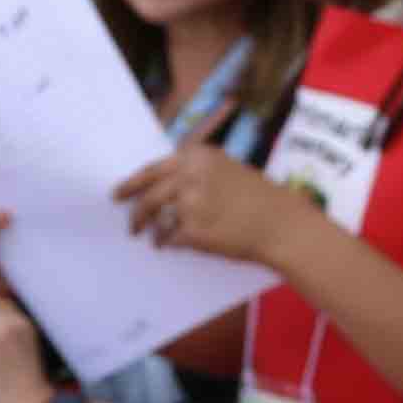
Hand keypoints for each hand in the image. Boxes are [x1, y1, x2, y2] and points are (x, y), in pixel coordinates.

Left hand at [118, 141, 320, 269]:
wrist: (281, 224)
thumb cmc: (259, 198)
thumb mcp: (226, 170)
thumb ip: (195, 172)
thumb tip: (163, 187)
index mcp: (197, 156)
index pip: (153, 169)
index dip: (133, 182)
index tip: (120, 192)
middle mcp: (189, 175)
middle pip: (148, 194)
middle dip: (135, 210)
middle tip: (129, 222)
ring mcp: (189, 203)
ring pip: (155, 218)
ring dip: (150, 229)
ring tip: (148, 236)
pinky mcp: (192, 231)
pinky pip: (168, 238)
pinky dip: (166, 243)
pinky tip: (167, 246)